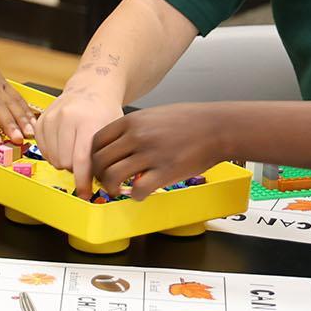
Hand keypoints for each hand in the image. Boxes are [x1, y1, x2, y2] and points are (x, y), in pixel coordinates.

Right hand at [37, 85, 124, 197]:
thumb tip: (104, 184)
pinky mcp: (41, 120)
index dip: (82, 181)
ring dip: (64, 162)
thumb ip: (106, 155)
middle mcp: (66, 118)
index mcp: (87, 121)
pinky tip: (64, 146)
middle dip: (75, 169)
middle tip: (85, 162)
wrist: (91, 88)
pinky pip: (42, 149)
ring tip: (75, 152)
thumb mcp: (113, 131)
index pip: (81, 160)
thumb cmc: (105, 111)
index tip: (84, 194)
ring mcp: (51, 117)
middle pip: (64, 162)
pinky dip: (53, 154)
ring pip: (52, 158)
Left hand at [88, 103, 227, 198]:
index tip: (100, 165)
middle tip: (106, 182)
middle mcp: (137, 136)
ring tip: (119, 190)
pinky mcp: (165, 172)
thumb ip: (134, 128)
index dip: (94, 156)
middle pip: (100, 161)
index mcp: (132, 121)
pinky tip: (141, 194)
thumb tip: (118, 144)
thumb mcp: (154, 115)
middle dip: (99, 175)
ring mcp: (150, 154)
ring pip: (112, 177)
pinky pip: (137, 190)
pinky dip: (135, 196)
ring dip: (111, 188)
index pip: (96, 141)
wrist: (217, 127)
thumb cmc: (189, 121)